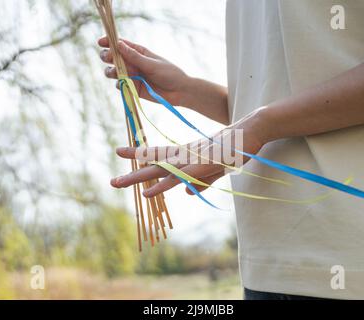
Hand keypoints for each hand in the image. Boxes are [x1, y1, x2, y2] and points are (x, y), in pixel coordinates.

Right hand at [98, 37, 190, 106]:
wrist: (179, 92)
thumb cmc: (169, 74)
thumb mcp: (152, 64)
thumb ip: (135, 57)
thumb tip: (118, 44)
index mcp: (138, 52)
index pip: (120, 44)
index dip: (109, 42)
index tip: (101, 42)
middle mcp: (133, 63)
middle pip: (113, 57)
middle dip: (107, 57)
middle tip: (109, 58)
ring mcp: (132, 76)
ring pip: (113, 72)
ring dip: (110, 71)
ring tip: (115, 73)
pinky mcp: (132, 88)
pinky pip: (120, 85)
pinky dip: (119, 84)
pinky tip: (124, 84)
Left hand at [110, 108, 267, 196]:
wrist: (251, 129)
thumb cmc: (235, 146)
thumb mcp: (217, 168)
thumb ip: (202, 181)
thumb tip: (188, 194)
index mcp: (187, 153)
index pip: (158, 154)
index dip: (139, 154)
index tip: (119, 151)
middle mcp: (185, 155)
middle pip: (154, 164)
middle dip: (133, 173)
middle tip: (112, 181)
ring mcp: (192, 160)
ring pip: (160, 170)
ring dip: (139, 178)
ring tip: (118, 183)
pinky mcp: (201, 166)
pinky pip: (177, 178)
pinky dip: (162, 186)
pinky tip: (148, 192)